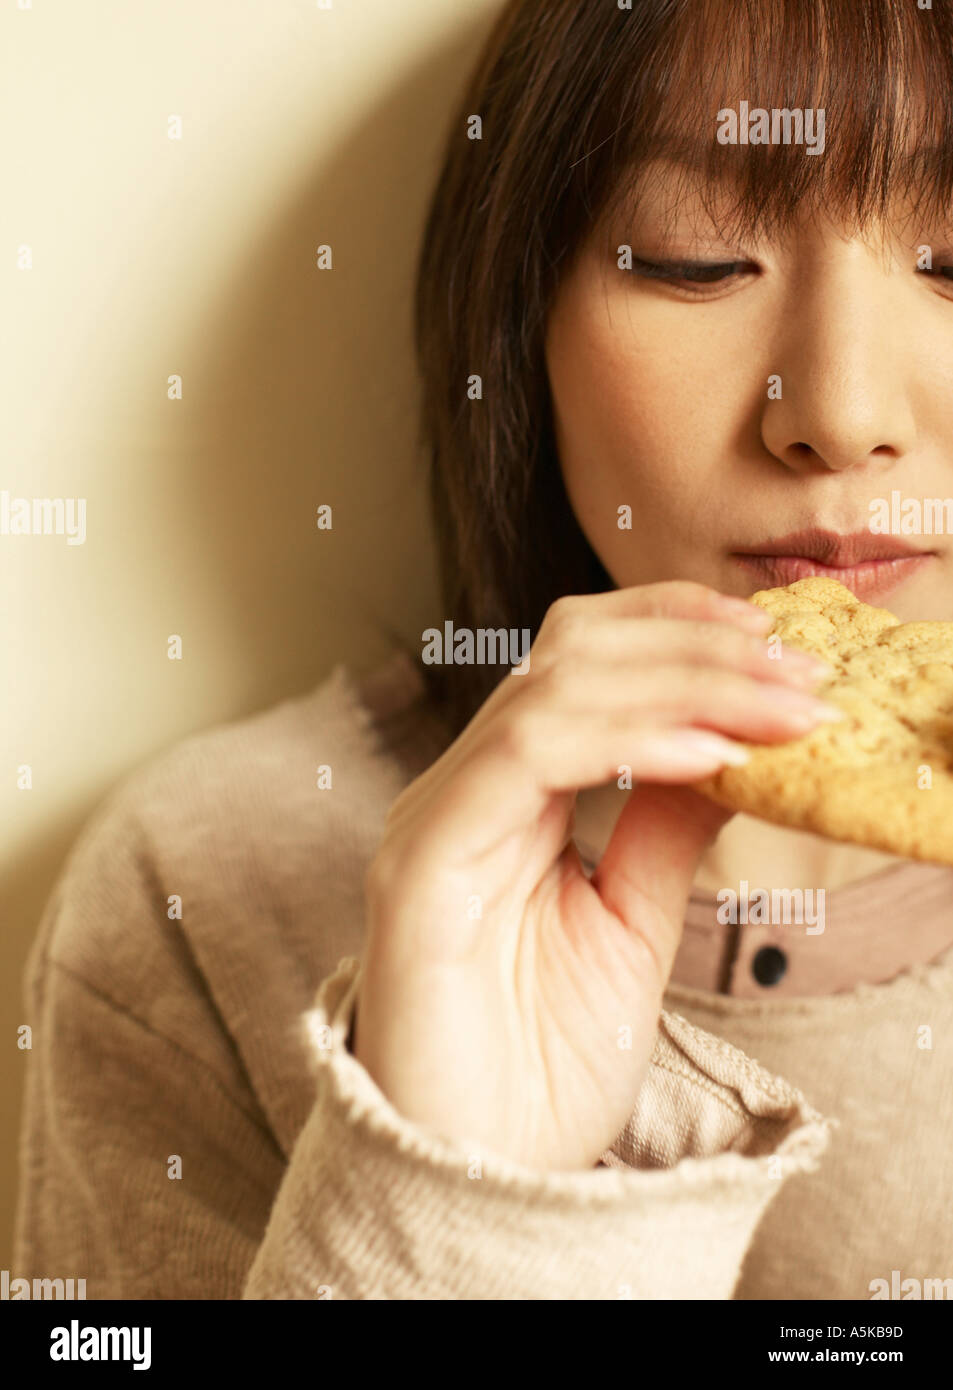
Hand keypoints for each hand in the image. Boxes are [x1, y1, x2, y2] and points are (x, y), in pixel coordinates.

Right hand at [352, 581, 833, 1170]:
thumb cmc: (541, 1065)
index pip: (583, 661)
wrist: (474, 1179)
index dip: (679, 631)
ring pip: (553, 689)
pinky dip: (628, 739)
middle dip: (696, 645)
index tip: (785, 648)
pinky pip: (525, 757)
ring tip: (781, 707)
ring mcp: (435, 819)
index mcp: (506, 795)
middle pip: (570, 652)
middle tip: (803, 669)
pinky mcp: (422, 864)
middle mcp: (463, 788)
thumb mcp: (633, 922)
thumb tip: (740, 740)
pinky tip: (712, 753)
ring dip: (683, 683)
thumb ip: (667, 824)